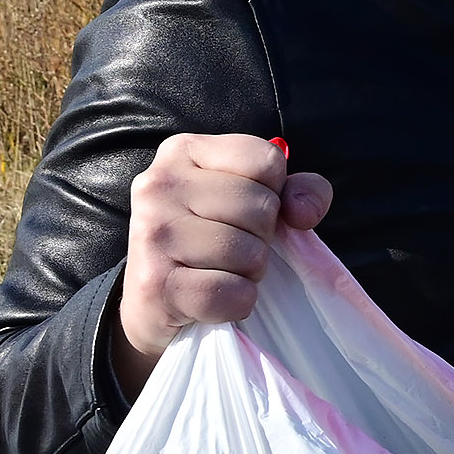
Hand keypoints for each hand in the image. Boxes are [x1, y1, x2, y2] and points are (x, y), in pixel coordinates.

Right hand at [113, 134, 334, 390]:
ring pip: (250, 253)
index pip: (266, 160)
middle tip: (231, 247)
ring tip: (220, 270)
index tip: (245, 208)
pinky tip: (213, 297)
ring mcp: (153, 232)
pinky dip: (238, 302)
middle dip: (261, 236)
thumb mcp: (250, 196)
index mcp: (183, 150)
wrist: (150, 298)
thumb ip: (297, 190)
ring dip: (249, 272)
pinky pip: (234, 294)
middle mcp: (160, 184)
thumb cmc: (209, 238)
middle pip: (261, 208)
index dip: (274, 192)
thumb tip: (303, 213)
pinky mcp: (156, 283)